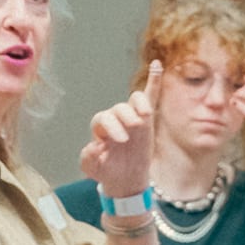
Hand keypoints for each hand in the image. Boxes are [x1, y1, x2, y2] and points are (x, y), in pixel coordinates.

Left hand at [80, 60, 161, 195]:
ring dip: (140, 104)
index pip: (103, 119)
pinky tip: (156, 64)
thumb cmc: (106, 171)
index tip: (120, 140)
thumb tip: (94, 146)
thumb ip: (88, 159)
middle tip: (134, 128)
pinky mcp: (145, 118)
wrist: (124, 179)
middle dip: (126, 117)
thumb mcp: (93, 169)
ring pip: (134, 101)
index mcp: (99, 128)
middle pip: (118, 108)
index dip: (111, 126)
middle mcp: (114, 118)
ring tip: (145, 115)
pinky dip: (154, 81)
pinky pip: (150, 96)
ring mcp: (131, 116)